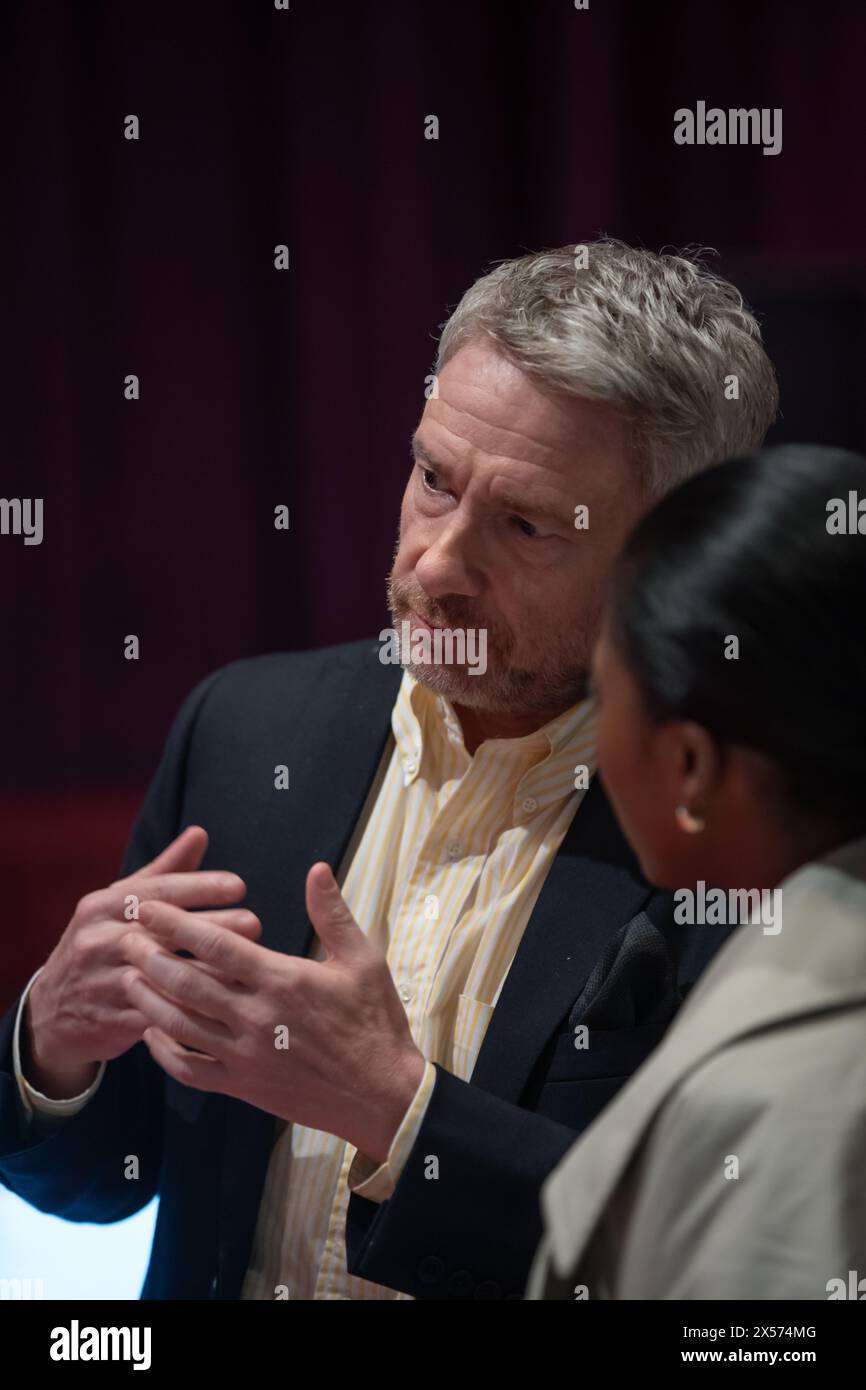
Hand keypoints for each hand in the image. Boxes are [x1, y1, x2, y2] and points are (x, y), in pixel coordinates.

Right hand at [25, 827, 260, 1096]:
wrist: (52, 1009)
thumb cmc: (100, 943)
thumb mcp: (119, 904)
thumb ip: (164, 871)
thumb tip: (199, 833)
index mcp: (101, 906)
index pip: (156, 892)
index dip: (198, 887)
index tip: (238, 886)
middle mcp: (97, 940)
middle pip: (162, 931)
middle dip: (211, 927)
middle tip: (254, 922)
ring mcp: (101, 982)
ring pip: (162, 975)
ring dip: (208, 970)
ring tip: (247, 964)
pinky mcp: (110, 1020)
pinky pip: (157, 1013)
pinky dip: (191, 1009)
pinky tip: (224, 1004)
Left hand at [120, 862, 425, 1162]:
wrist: (381, 1095)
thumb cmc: (375, 1023)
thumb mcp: (363, 960)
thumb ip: (332, 914)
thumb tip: (316, 869)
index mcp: (282, 980)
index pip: (216, 946)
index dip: (176, 923)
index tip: (149, 905)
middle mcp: (255, 1018)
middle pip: (186, 983)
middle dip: (150, 956)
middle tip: (125, 937)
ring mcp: (244, 1056)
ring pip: (180, 1025)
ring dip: (149, 999)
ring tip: (128, 976)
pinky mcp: (243, 1086)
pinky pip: (190, 1070)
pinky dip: (164, 1052)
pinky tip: (152, 1033)